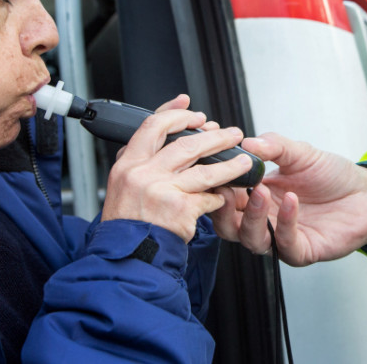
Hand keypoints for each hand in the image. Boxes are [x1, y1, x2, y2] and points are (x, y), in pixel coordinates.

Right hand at [101, 95, 255, 241]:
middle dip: (214, 137)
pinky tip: (223, 197)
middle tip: (232, 133)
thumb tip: (168, 138)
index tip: (191, 107)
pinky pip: (208, 198)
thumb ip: (142, 162)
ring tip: (244, 160)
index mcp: (128, 164)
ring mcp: (161, 190)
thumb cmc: (127, 224)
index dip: (174, 113)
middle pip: (186, 144)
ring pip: (204, 170)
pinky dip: (218, 198)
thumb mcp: (122, 186)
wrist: (124, 258)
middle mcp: (142, 174)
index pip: (152, 126)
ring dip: (229, 164)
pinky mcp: (179, 209)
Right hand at [209, 132, 366, 265]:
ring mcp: (280, 238)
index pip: (224, 197)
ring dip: (252, 216)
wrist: (365, 193)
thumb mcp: (300, 153)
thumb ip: (274, 146)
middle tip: (227, 188)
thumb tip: (247, 141)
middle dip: (223, 208)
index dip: (216, 187)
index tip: (214, 170)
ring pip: (251, 239)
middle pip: (227, 226)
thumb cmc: (332, 176)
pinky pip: (285, 244)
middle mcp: (264, 220)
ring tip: (261, 191)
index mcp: (256, 196)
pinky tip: (291, 201)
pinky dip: (285, 223)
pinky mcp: (302, 251)